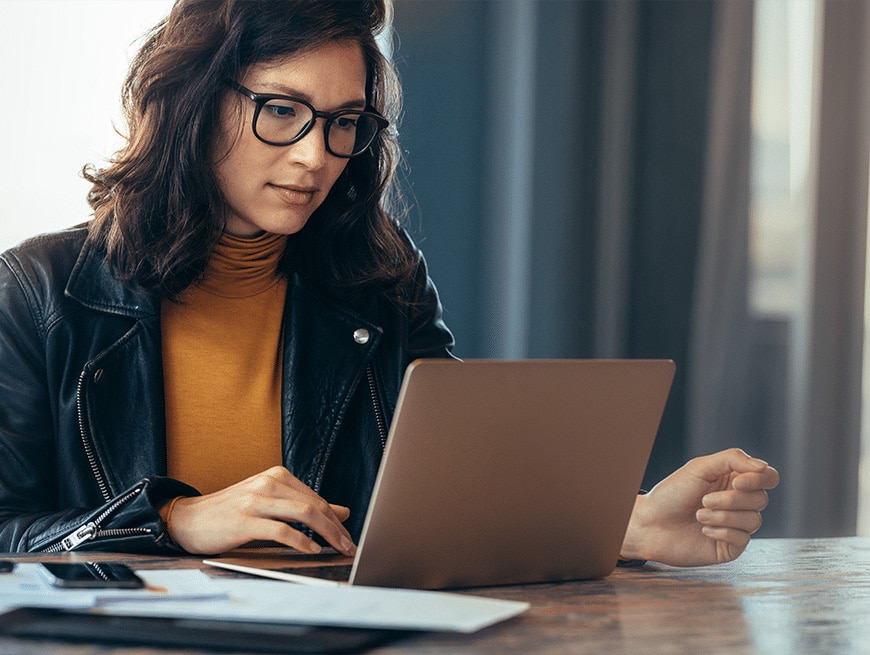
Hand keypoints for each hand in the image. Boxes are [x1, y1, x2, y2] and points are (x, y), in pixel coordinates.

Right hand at [165, 466, 356, 555]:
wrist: (187, 519)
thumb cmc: (230, 513)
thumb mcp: (270, 503)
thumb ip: (302, 506)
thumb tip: (342, 512)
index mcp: (277, 476)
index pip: (317, 498)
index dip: (336, 519)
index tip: (349, 536)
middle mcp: (268, 483)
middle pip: (314, 505)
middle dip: (337, 528)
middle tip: (350, 546)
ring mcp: (256, 500)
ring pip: (303, 514)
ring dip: (326, 534)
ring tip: (337, 549)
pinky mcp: (244, 520)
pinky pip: (281, 530)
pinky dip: (301, 541)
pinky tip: (311, 549)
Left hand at [619, 448, 779, 566]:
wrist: (650, 523)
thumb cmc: (672, 493)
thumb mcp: (700, 468)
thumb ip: (733, 459)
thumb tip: (764, 467)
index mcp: (734, 480)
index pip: (768, 477)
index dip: (759, 479)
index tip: (737, 482)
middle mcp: (739, 503)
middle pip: (761, 499)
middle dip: (731, 499)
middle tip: (704, 500)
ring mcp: (736, 525)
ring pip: (754, 520)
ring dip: (723, 516)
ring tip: (698, 514)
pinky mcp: (731, 546)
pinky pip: (743, 538)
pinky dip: (722, 531)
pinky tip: (703, 530)